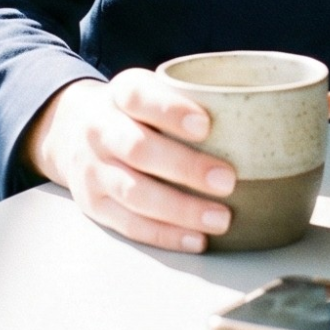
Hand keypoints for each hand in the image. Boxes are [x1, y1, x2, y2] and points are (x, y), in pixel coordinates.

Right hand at [27, 70, 235, 252]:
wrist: (71, 131)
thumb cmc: (134, 112)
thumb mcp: (150, 90)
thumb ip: (188, 99)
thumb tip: (257, 115)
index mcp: (119, 94)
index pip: (139, 96)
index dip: (171, 111)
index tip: (206, 125)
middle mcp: (100, 130)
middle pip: (139, 149)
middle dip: (185, 167)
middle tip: (228, 179)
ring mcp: (94, 170)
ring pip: (135, 193)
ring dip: (181, 210)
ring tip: (221, 218)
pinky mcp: (94, 206)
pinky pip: (130, 225)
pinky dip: (165, 235)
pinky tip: (196, 239)